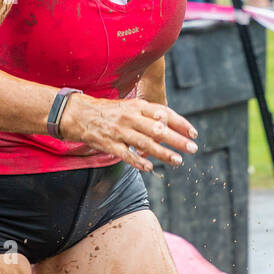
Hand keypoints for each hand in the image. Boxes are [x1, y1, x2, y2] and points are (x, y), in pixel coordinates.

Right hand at [59, 96, 198, 172]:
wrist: (80, 114)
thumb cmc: (110, 111)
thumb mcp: (130, 105)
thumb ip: (148, 114)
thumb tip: (169, 122)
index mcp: (137, 106)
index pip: (164, 113)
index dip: (180, 123)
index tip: (193, 133)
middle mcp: (131, 117)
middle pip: (158, 129)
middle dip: (177, 140)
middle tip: (192, 148)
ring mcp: (120, 131)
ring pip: (145, 144)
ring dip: (163, 153)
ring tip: (177, 161)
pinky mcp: (110, 144)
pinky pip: (127, 154)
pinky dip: (139, 161)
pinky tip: (150, 167)